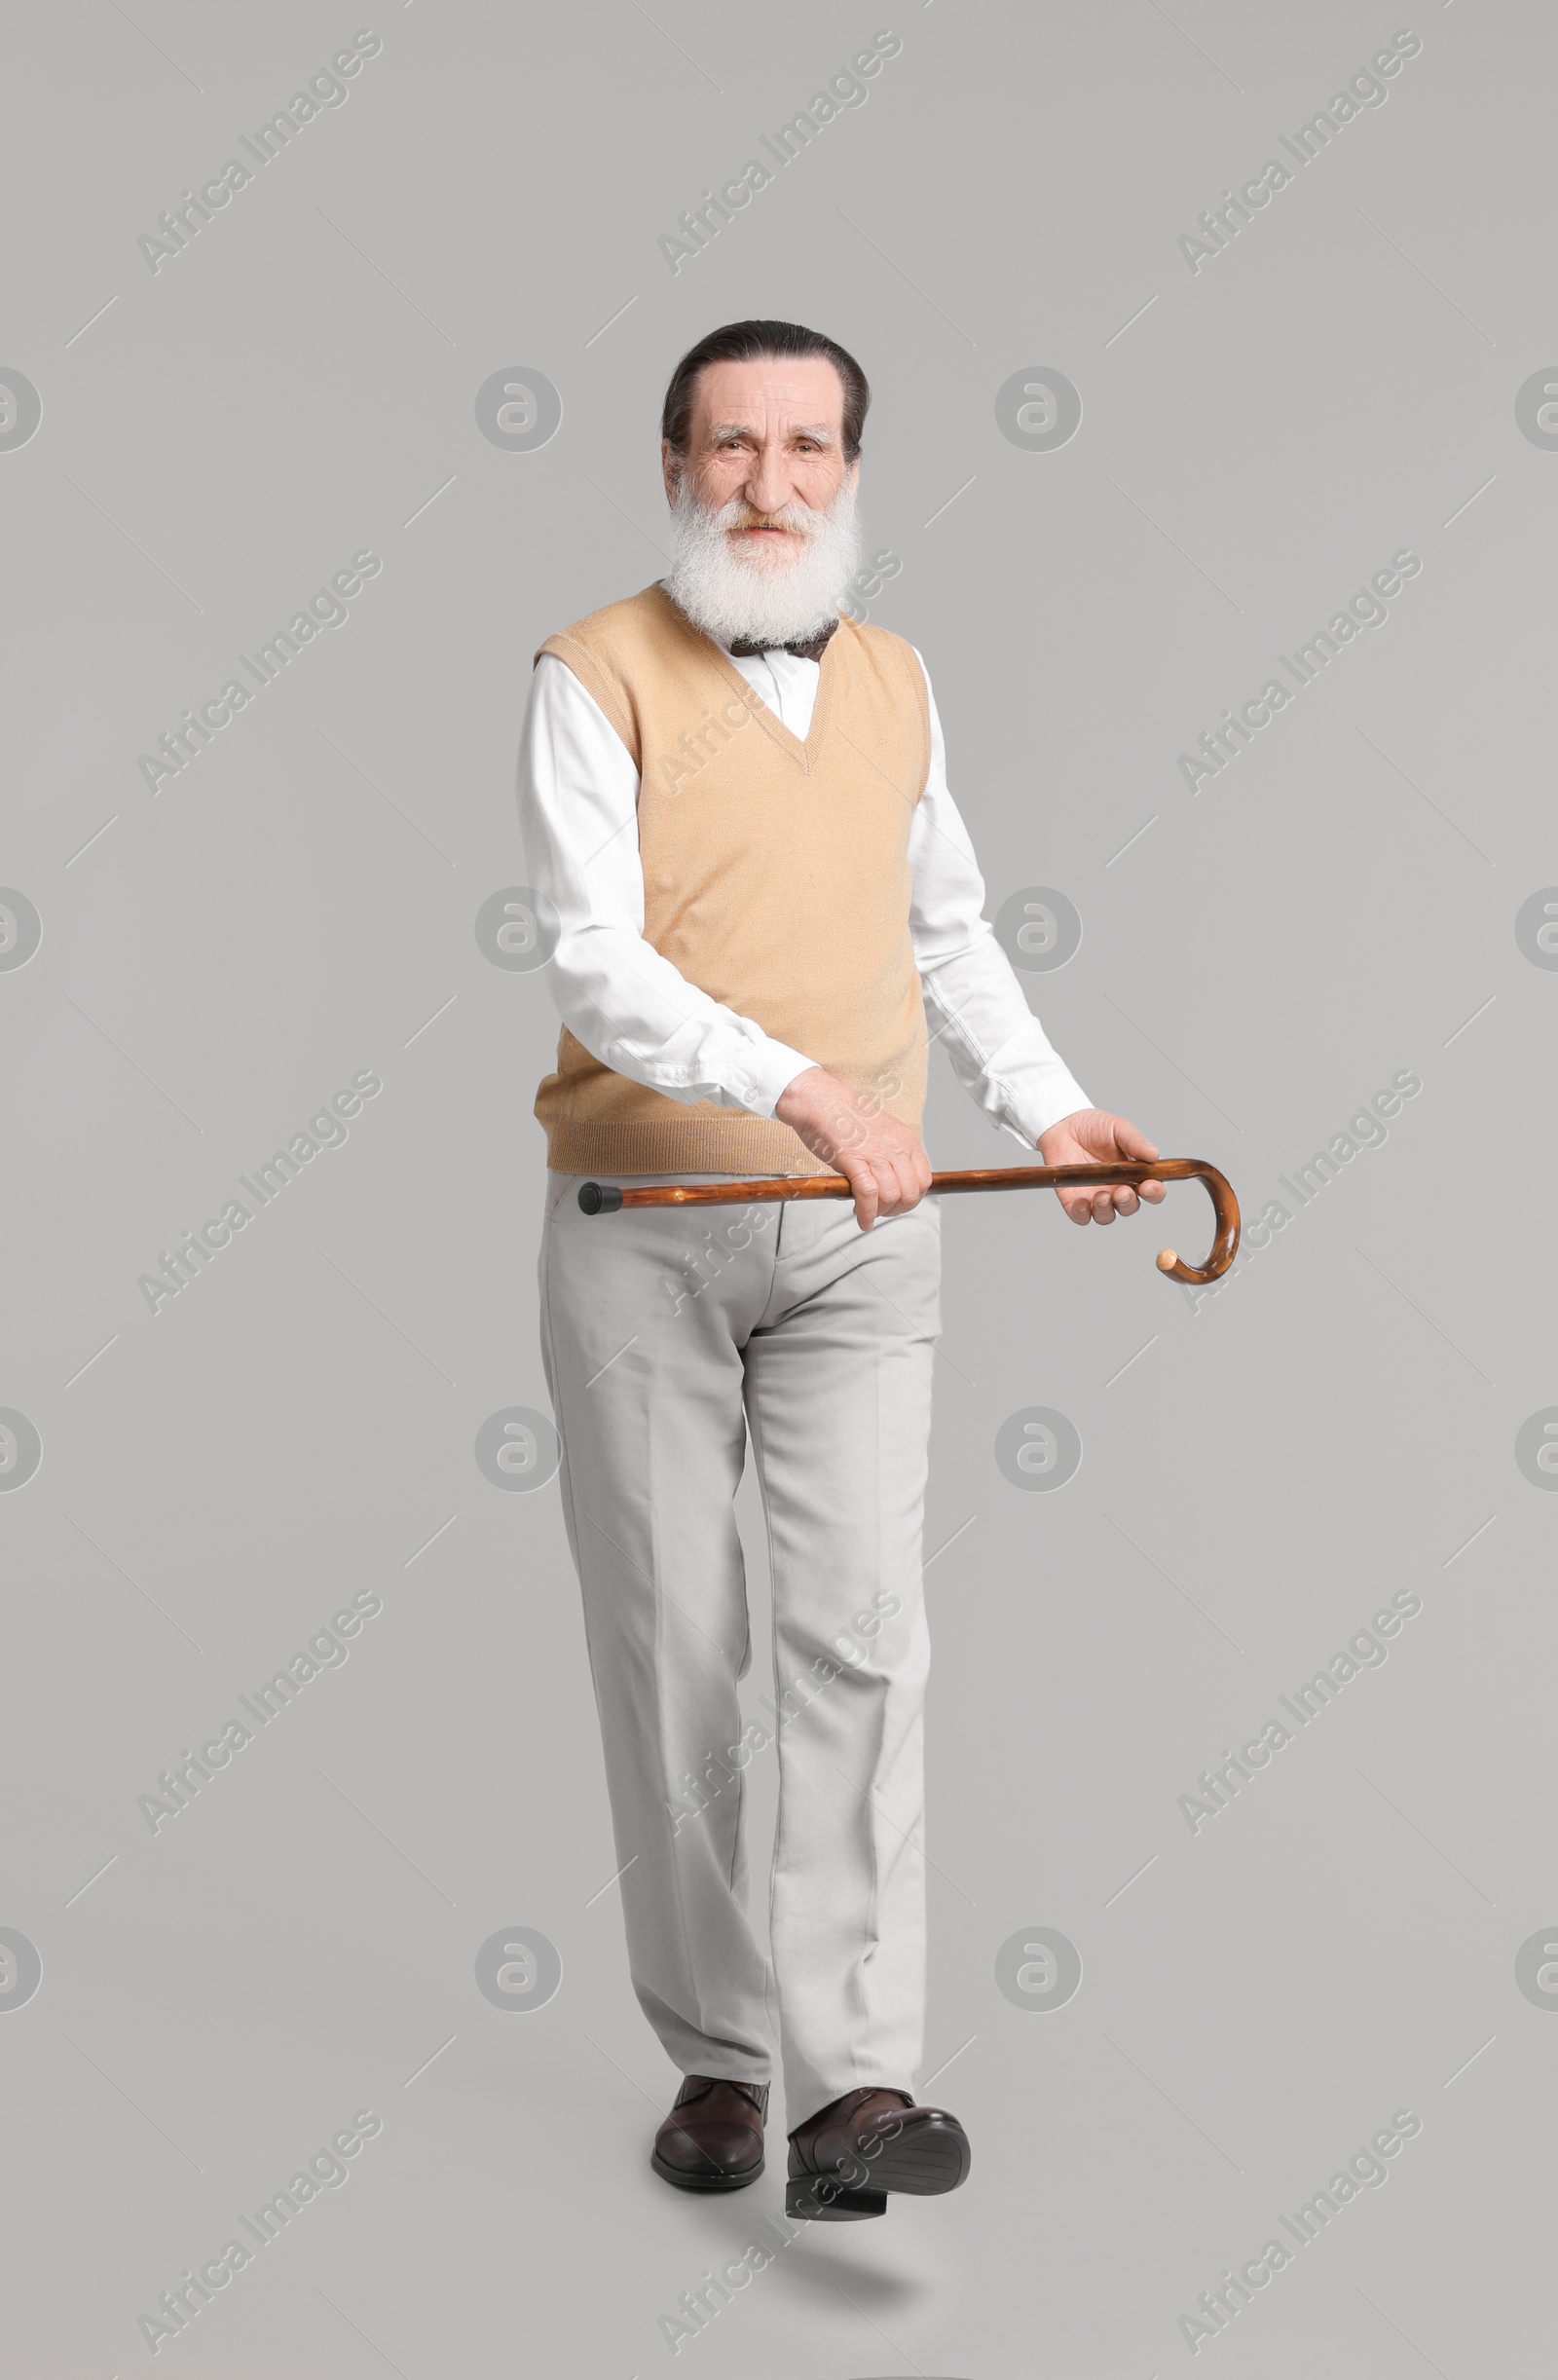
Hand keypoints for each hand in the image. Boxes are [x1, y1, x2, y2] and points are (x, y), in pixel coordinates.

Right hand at [775, 1066, 931, 1230]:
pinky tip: (862, 1219)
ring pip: (891, 1196)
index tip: (899, 1203)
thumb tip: (892, 1178)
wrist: (820, 1100)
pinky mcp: (854, 1160)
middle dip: (897, 1209)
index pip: (924, 1180)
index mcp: (905, 1139)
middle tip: (882, 1211)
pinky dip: (866, 1213)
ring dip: (881, 1212)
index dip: (913, 1198)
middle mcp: (895, 1147)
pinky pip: (868, 1195)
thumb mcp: (882, 1130)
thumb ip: (891, 1152)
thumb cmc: (844, 1115)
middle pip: (910, 1192)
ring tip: (868, 1213)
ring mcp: (876, 1154)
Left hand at [1036, 1109, 1165, 1225]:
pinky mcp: (1074, 1201)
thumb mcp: (1118, 1128)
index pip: (1151, 1191)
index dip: (1154, 1192)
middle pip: (1129, 1207)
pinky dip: (1082, 1214)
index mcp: (1134, 1174)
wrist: (1064, 1125)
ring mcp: (1096, 1197)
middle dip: (1128, 1203)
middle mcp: (1117, 1189)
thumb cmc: (1095, 1127)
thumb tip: (1155, 1155)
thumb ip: (1135, 1141)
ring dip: (1106, 1210)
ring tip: (1102, 1196)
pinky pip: (1080, 1216)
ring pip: (1106, 1216)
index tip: (1149, 1186)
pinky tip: (1082, 1203)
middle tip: (1122, 1192)